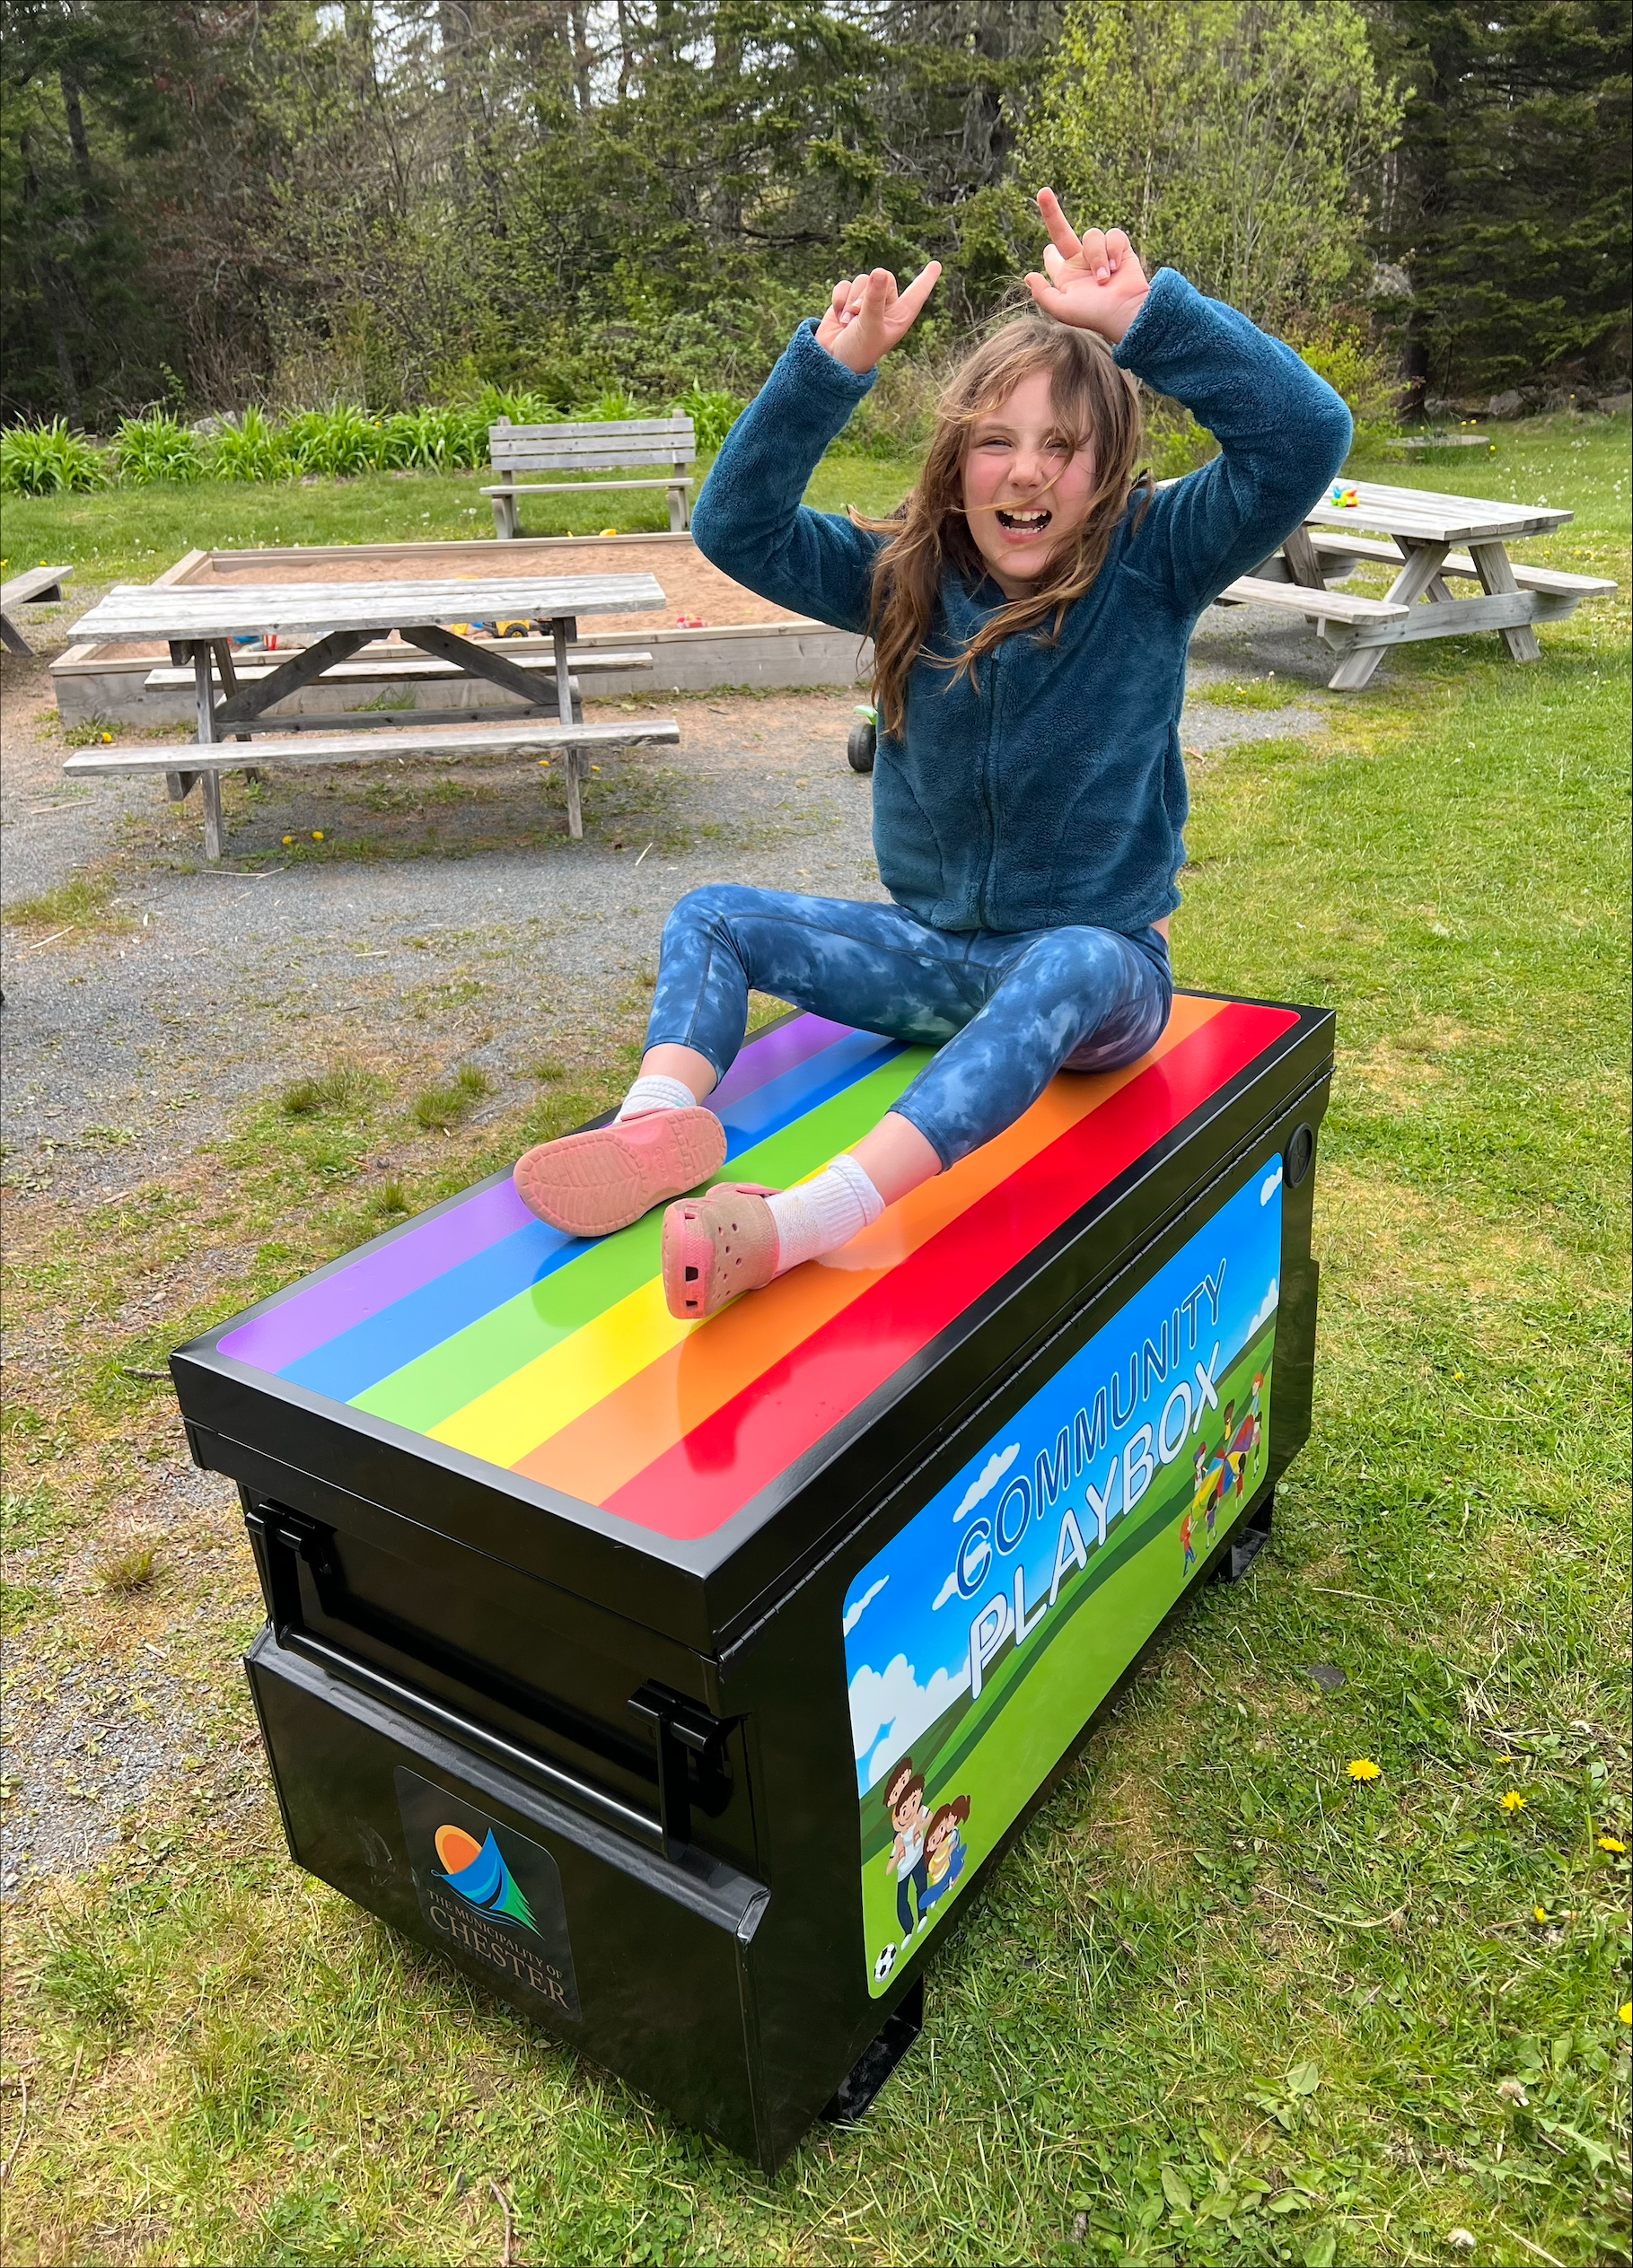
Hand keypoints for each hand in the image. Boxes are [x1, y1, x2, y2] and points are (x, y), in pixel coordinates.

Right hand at [815, 261, 940, 374]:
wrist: (831, 361)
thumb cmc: (857, 350)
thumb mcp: (869, 326)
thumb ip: (875, 299)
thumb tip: (879, 272)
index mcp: (899, 316)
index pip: (917, 292)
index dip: (927, 278)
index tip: (937, 265)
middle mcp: (885, 307)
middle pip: (884, 277)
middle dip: (868, 293)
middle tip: (858, 315)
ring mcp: (865, 303)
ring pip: (862, 280)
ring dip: (851, 301)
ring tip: (848, 323)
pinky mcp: (846, 301)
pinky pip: (845, 285)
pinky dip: (839, 299)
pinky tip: (838, 317)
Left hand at [1024, 189, 1148, 343]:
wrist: (1125, 311)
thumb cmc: (1094, 314)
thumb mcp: (1062, 308)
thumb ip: (1043, 294)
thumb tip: (1028, 276)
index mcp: (1067, 276)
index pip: (1053, 258)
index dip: (1048, 253)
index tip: (1045, 247)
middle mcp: (1082, 263)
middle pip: (1063, 232)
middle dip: (1051, 212)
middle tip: (1042, 192)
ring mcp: (1101, 254)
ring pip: (1092, 235)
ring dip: (1097, 256)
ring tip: (1104, 278)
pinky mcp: (1120, 249)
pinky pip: (1113, 235)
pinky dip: (1114, 250)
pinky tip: (1117, 267)